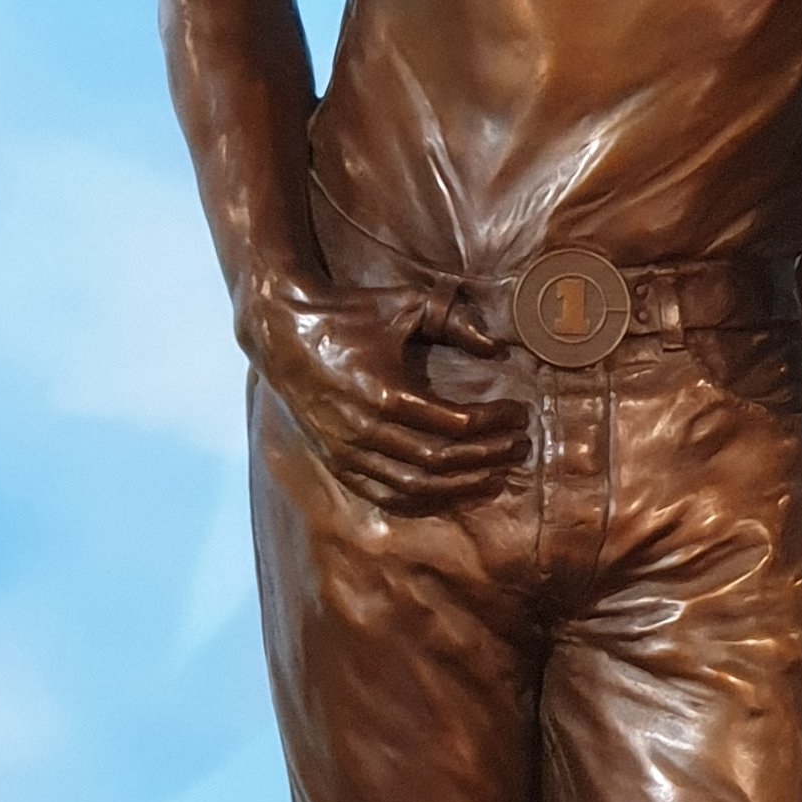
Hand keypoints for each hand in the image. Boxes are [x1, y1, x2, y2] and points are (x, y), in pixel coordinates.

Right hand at [242, 277, 528, 513]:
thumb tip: (496, 347)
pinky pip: (385, 494)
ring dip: (462, 485)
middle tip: (519, 447)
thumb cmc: (349, 311)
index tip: (519, 415)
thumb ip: (453, 319)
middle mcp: (366, 430)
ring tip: (497, 474)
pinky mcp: (336, 460)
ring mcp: (348, 450)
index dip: (495, 423)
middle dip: (488, 457)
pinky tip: (451, 490)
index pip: (457, 423)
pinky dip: (422, 498)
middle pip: (442, 461)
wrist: (282, 328)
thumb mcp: (404, 303)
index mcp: (386, 393)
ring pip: (416, 486)